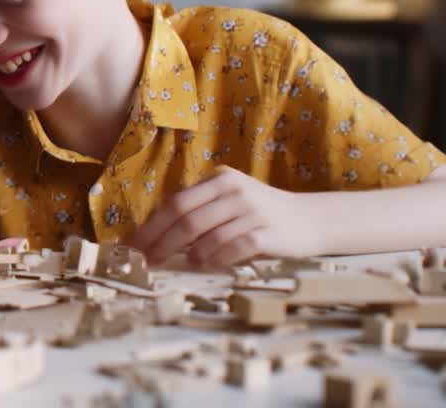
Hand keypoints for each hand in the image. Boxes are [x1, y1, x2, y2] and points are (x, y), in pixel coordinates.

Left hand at [129, 166, 319, 267]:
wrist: (311, 220)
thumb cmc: (260, 215)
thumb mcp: (228, 203)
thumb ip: (199, 212)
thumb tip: (154, 237)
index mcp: (219, 180)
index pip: (175, 202)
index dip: (151, 226)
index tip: (133, 246)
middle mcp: (234, 190)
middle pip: (186, 217)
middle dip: (160, 242)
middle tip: (147, 261)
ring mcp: (252, 210)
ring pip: (207, 233)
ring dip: (187, 252)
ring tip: (180, 263)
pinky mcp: (268, 232)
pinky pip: (232, 246)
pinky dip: (215, 258)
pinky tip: (207, 264)